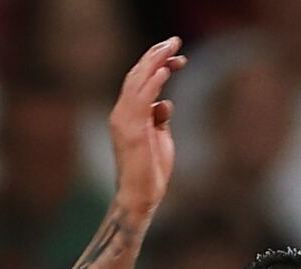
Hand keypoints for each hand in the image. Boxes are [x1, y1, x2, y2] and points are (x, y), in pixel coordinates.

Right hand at [110, 36, 187, 215]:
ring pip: (137, 81)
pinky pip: (140, 99)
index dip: (157, 65)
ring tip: (171, 48)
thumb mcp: (160, 138)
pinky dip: (152, 83)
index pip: (140, 81)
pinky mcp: (130, 129)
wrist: (140, 196)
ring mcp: (123, 119)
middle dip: (156, 55)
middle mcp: (121, 112)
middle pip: (137, 74)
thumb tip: (165, 103)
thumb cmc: (150, 170)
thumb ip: (160, 119)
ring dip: (155, 62)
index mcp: (128, 113)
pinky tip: (164, 70)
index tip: (178, 57)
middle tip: (175, 40)